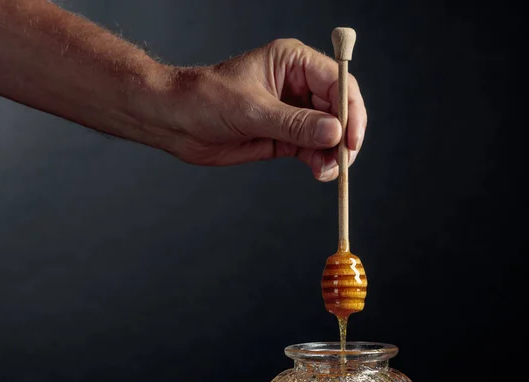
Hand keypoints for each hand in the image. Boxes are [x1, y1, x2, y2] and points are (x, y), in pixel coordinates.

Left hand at [159, 39, 366, 181]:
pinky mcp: (284, 136)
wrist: (176, 121)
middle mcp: (297, 85)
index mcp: (293, 62)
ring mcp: (292, 113)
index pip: (338, 82)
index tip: (352, 138)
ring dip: (333, 154)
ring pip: (328, 133)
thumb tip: (334, 133)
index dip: (351, 110)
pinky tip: (320, 172)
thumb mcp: (253, 110)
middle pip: (339, 110)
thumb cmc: (207, 99)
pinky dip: (319, 161)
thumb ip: (295, 123)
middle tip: (343, 161)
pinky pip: (312, 149)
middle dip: (344, 137)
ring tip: (327, 172)